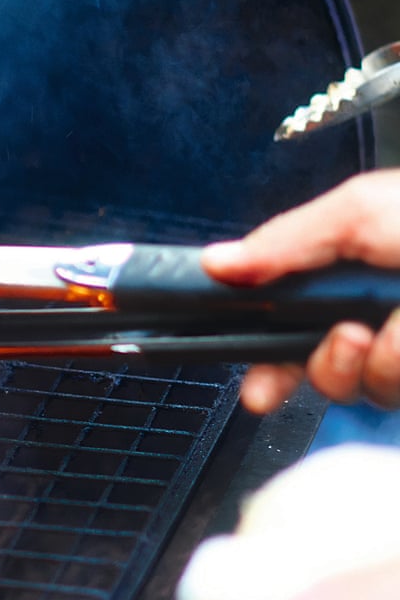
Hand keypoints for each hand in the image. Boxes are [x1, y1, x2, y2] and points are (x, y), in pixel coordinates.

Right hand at [202, 170, 399, 411]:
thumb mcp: (361, 212)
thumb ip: (284, 242)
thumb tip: (217, 263)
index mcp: (348, 276)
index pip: (285, 323)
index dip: (263, 355)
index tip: (257, 387)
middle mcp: (377, 318)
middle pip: (320, 371)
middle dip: (328, 366)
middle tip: (347, 341)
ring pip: (367, 387)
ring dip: (386, 358)